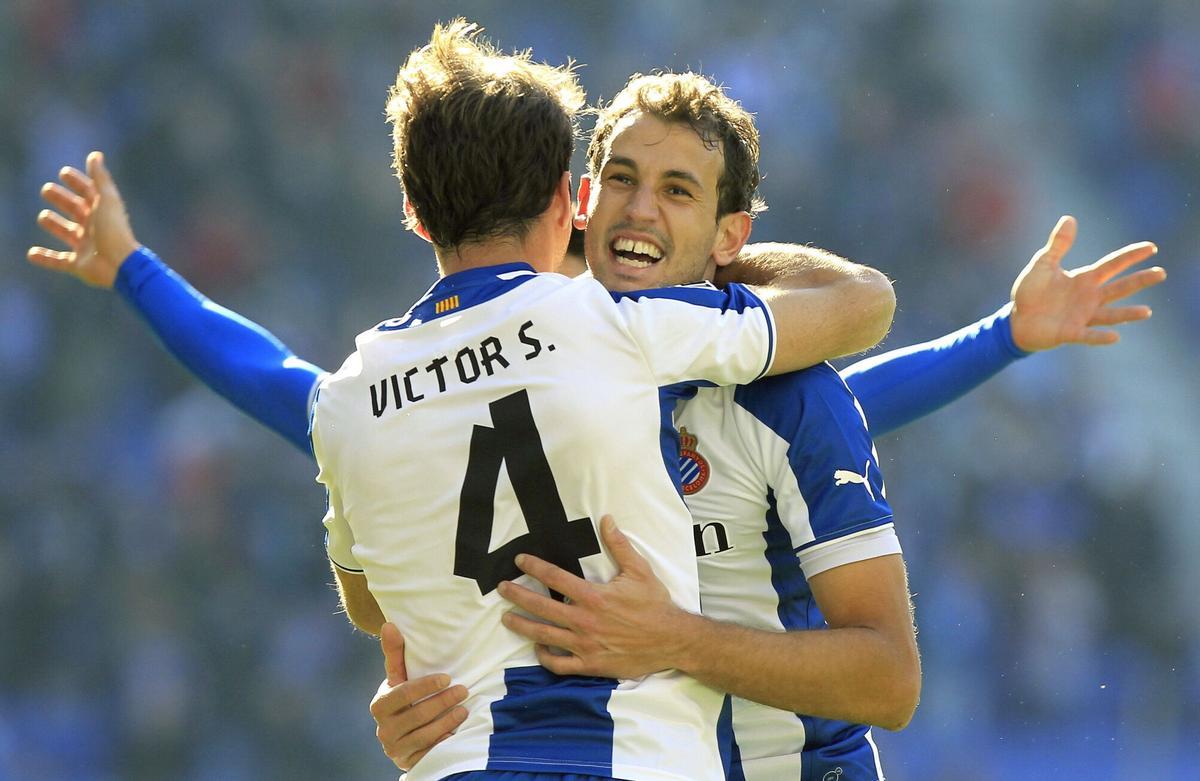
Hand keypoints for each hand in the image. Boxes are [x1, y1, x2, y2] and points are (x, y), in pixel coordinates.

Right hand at [28, 151, 139, 288]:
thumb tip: (95, 154)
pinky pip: (58, 262)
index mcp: (102, 212)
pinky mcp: (78, 265)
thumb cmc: (113, 229)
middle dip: (62, 200)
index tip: (64, 172)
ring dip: (55, 225)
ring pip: (67, 233)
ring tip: (43, 218)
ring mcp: (86, 247)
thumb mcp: (106, 200)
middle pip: (75, 210)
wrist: (120, 264)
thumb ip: (100, 178)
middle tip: (46, 190)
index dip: (77, 182)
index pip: (89, 193)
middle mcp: (94, 228)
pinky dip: (45, 258)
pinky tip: (31, 254)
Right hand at [369, 623, 467, 770]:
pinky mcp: (409, 763)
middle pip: (418, 715)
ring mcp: (396, 749)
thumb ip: (395, 654)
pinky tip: (457, 734)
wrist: (401, 737)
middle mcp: (384, 730)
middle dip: (443, 702)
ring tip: (465, 709)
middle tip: (464, 690)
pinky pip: (430, 753)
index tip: (447, 678)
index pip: (403, 693)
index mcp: (380, 705)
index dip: (426, 685)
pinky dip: (444, 742)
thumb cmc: (403, 700)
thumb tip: (390, 624)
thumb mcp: (398, 678)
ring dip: (448, 721)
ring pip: (425, 735)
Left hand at [498, 515, 692, 678]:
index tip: (519, 560)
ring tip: (507, 618)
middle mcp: (583, 621)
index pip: (555, 577)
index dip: (534, 567)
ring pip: (544, 635)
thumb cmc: (654, 604)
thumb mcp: (639, 570)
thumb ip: (619, 545)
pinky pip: (559, 664)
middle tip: (502, 588)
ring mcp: (584, 645)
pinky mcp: (589, 665)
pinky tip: (538, 647)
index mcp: (593, 596)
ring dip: (522, 626)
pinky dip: (545, 656)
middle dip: (517, 595)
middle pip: (540, 606)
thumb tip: (606, 520)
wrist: (670, 640)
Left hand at [1008, 215, 1164, 350]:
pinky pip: (1088, 335)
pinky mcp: (1070, 333)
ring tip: (1146, 311)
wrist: (1016, 318)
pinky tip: (1114, 336)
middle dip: (1140, 280)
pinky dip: (1100, 337)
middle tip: (1161, 273)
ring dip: (1128, 313)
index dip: (1131, 256)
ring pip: (1110, 314)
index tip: (1151, 247)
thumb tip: (1069, 218)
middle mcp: (1089, 298)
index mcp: (1084, 279)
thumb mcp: (1043, 265)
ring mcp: (1082, 316)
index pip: (1113, 265)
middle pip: (1120, 288)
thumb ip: (1058, 245)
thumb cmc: (1031, 292)